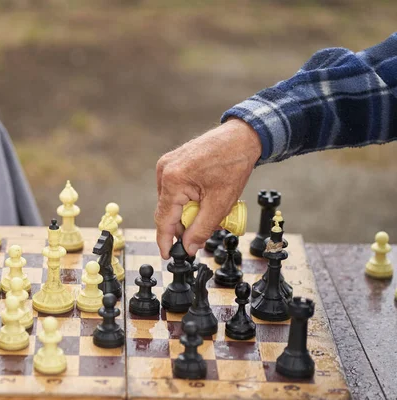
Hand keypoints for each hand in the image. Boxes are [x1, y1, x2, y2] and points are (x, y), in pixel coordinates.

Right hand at [155, 118, 261, 258]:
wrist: (241, 137)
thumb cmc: (233, 164)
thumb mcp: (220, 204)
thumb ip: (201, 229)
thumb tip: (189, 247)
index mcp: (173, 180)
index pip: (163, 220)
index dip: (165, 241)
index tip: (167, 255)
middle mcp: (164, 171)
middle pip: (167, 211)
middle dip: (183, 225)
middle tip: (202, 231)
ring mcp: (166, 165)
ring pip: (171, 201)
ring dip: (187, 212)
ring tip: (209, 209)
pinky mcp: (172, 163)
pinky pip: (174, 190)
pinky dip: (187, 199)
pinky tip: (203, 197)